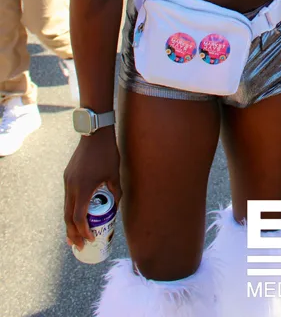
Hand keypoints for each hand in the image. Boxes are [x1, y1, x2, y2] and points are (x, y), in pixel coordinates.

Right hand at [64, 129, 120, 248]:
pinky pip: (67, 197)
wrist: (94, 133)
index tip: (90, 239)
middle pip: (68, 217)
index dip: (83, 231)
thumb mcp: (114, 174)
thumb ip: (116, 191)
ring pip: (65, 208)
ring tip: (74, 236)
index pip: (79, 217)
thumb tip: (116, 204)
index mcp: (83, 188)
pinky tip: (75, 214)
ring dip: (69, 223)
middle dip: (72, 234)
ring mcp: (67, 181)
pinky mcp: (67, 175)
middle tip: (78, 246)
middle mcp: (72, 187)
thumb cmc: (106, 153)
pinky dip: (70, 209)